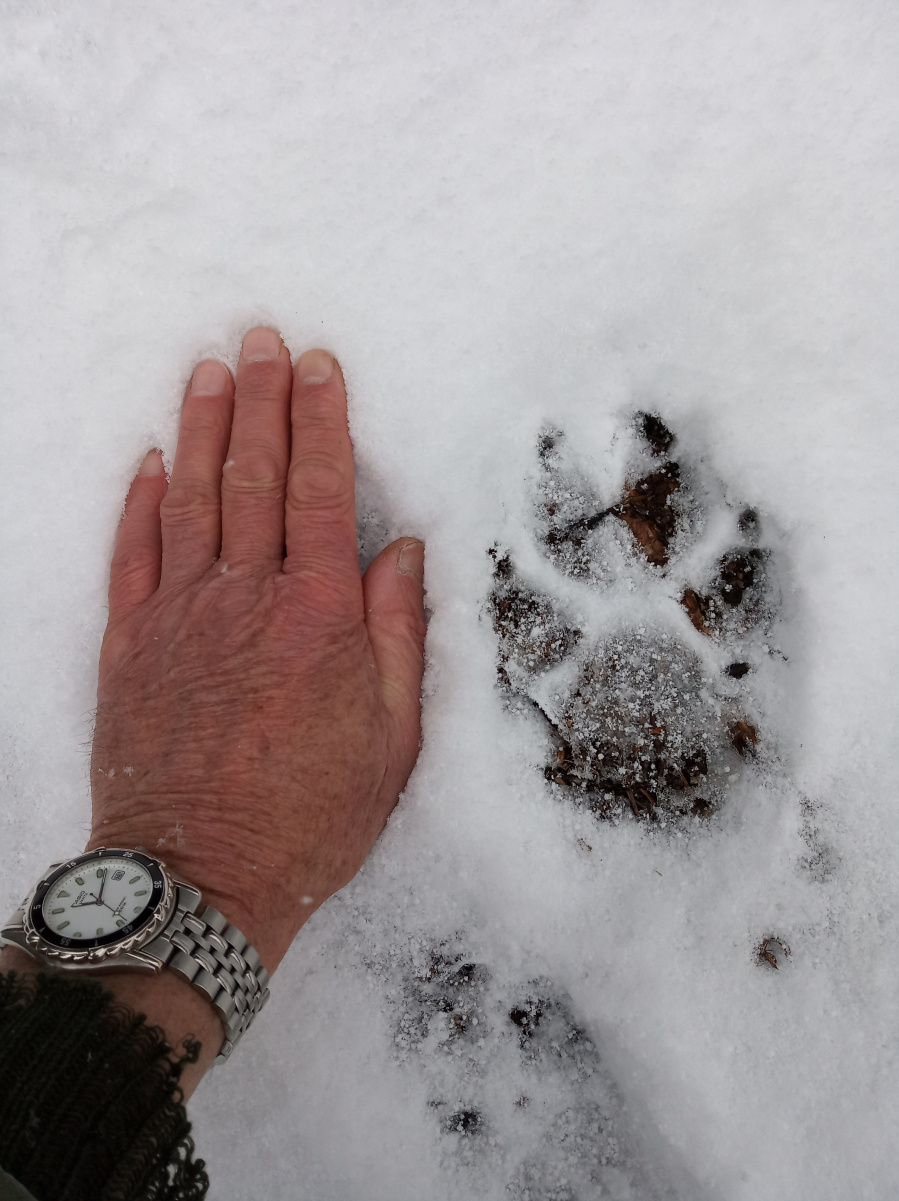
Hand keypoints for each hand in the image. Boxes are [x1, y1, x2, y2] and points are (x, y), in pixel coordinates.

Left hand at [85, 328, 426, 973]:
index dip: (320, 420)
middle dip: (260, 400)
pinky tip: (148, 460)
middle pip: (252, 477)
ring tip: (207, 369)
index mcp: (317, 617)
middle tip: (260, 338)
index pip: (318, 490)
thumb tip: (402, 550)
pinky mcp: (129, 646)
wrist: (199, 881)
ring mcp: (179, 618)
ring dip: (199, 429)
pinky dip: (139, 502)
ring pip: (189, 500)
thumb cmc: (309, 818)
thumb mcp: (392, 737)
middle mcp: (246, 599)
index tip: (318, 365)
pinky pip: (132, 555)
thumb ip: (398, 633)